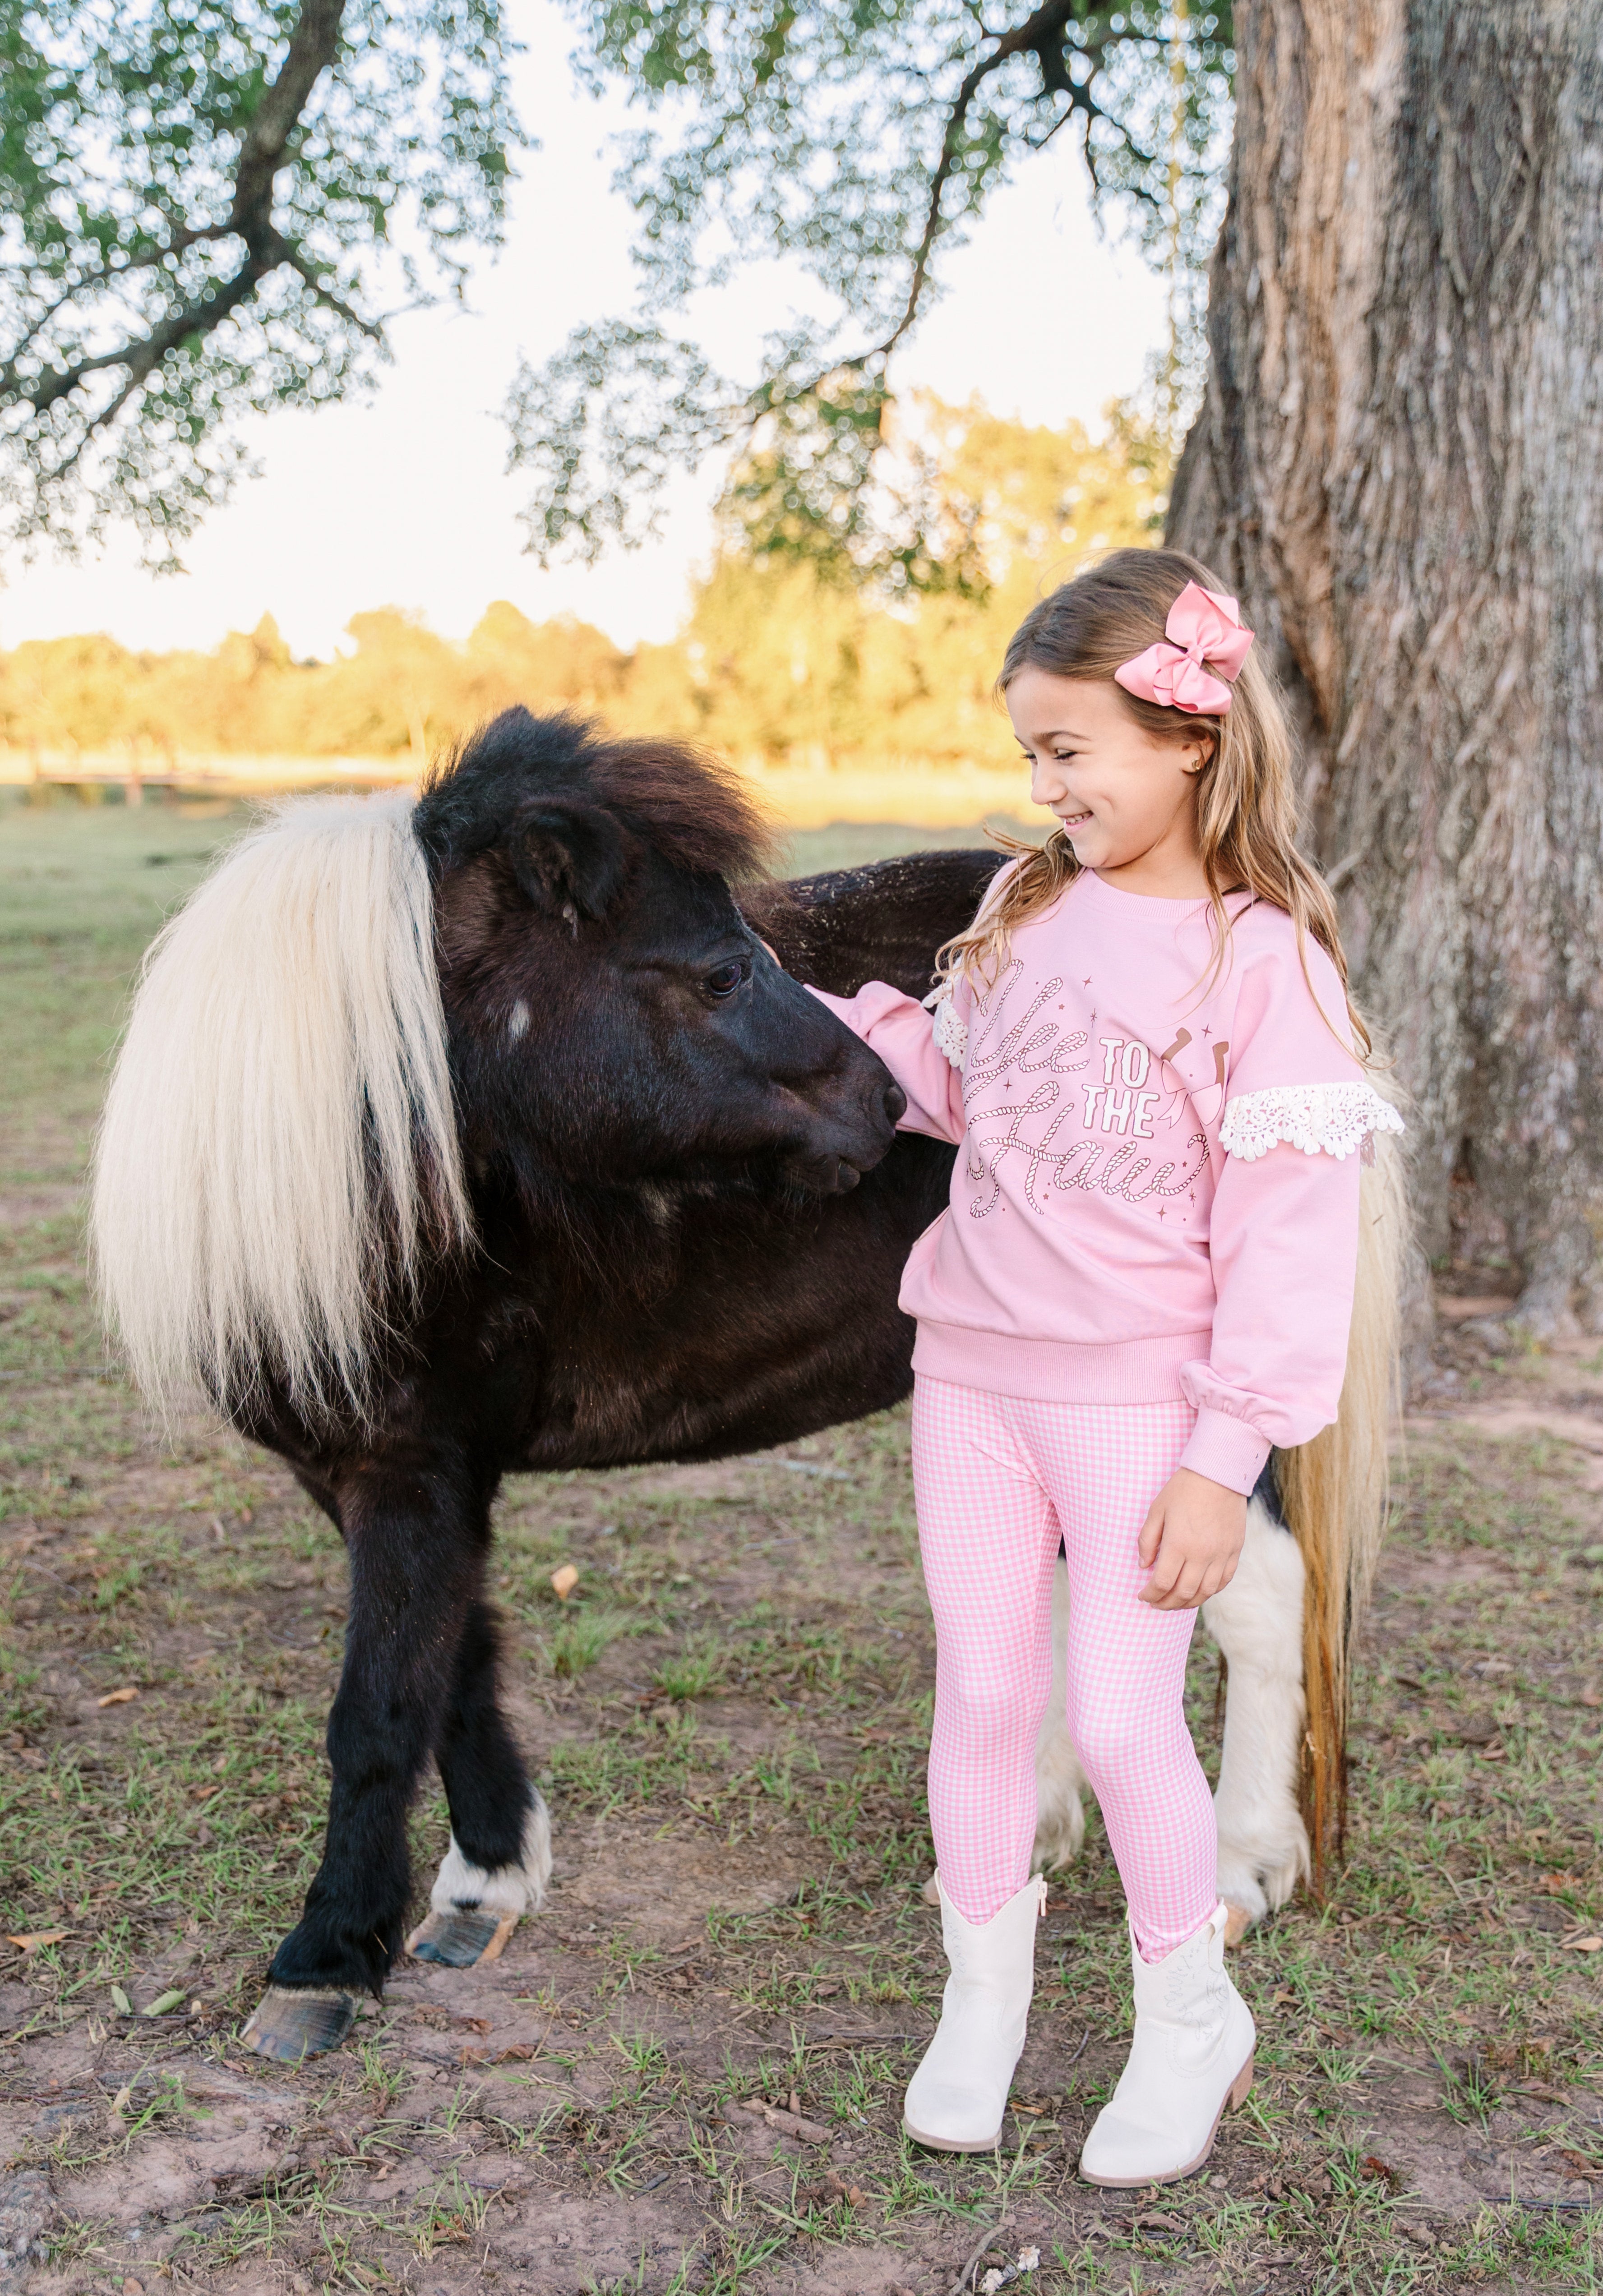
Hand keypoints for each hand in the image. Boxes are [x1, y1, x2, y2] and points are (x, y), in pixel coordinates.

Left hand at [1137, 1467, 1246, 1609]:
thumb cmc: (1184, 1489)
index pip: (1163, 1583)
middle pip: (1183, 1593)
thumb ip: (1148, 1540)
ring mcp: (1221, 1554)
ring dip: (1188, 1603)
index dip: (1150, 1595)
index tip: (1142, 1595)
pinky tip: (1198, 1591)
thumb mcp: (1157, 1510)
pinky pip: (1223, 1581)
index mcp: (1179, 1544)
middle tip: (1156, 1603)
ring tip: (1175, 1602)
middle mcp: (1202, 1554)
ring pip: (1205, 1592)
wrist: (1219, 1474)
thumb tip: (1144, 1566)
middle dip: (1166, 1603)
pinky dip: (1210, 1591)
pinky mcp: (1234, 1551)